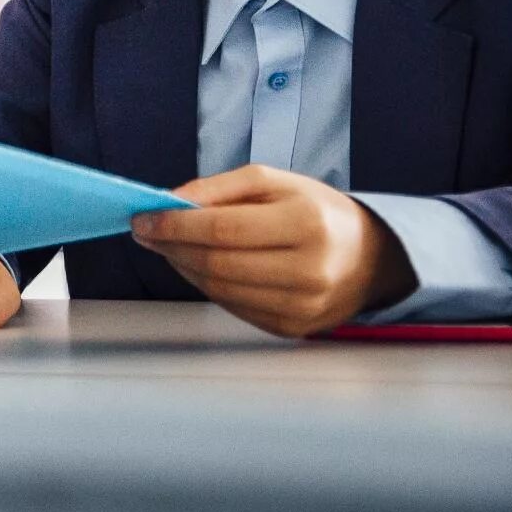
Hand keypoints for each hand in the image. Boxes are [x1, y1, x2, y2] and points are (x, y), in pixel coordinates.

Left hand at [132, 165, 416, 337]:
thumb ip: (217, 188)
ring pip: (220, 290)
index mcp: (306, 224)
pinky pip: (234, 308)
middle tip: (145, 232)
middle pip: (217, 264)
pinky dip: (206, 286)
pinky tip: (197, 267)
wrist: (370, 257)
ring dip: (183, 268)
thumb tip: (168, 203)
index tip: (142, 218)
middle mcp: (309, 270)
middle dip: (172, 247)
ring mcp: (303, 306)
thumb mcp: (272, 181)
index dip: (175, 226)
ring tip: (168, 247)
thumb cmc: (314, 211)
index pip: (223, 229)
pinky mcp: (294, 329)